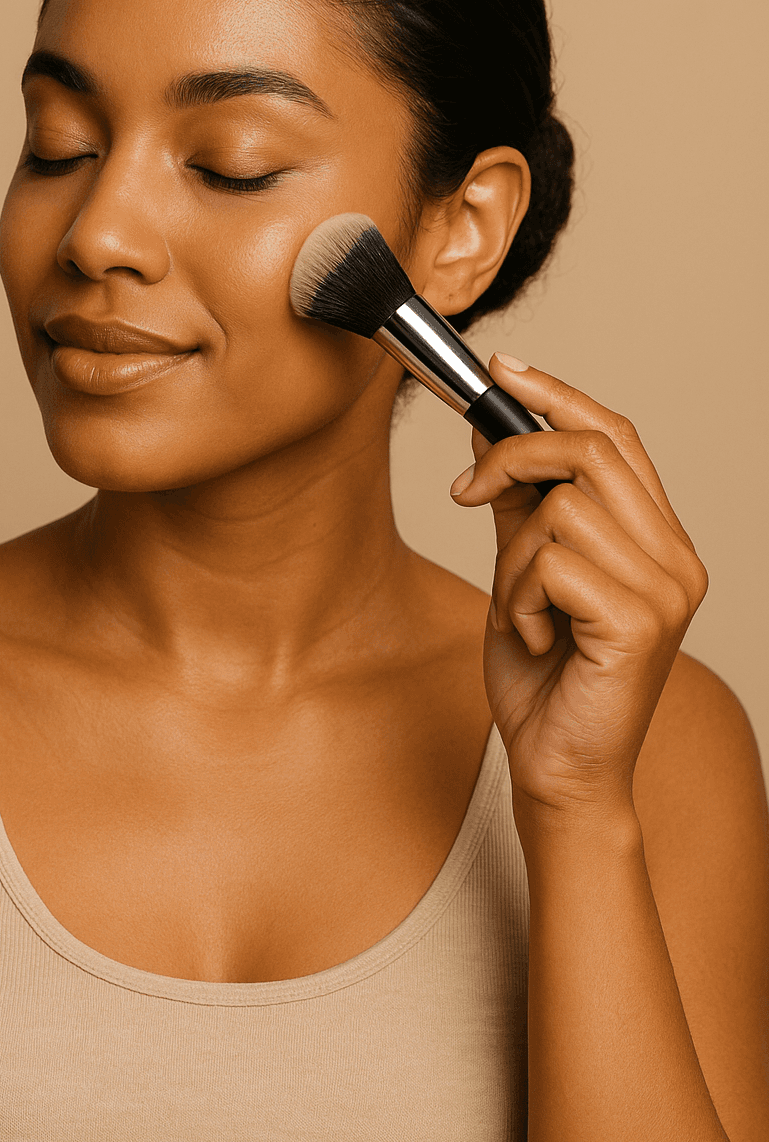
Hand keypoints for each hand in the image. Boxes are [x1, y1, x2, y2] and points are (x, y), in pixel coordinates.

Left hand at [450, 354, 707, 813]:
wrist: (558, 772)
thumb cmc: (545, 682)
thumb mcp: (521, 577)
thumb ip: (519, 509)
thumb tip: (492, 432)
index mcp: (657, 541)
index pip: (619, 436)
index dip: (558, 394)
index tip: (501, 369)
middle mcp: (676, 559)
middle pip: (593, 451)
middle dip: (513, 456)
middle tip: (464, 492)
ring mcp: (665, 590)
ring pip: (560, 508)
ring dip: (512, 559)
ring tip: (520, 610)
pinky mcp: (638, 622)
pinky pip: (552, 562)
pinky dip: (519, 596)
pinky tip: (534, 636)